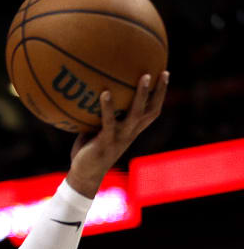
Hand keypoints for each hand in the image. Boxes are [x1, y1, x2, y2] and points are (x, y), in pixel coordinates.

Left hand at [67, 70, 168, 197]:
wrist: (84, 176)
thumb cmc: (87, 151)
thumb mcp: (95, 131)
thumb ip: (98, 115)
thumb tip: (90, 92)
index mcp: (131, 130)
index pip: (152, 111)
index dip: (160, 95)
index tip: (164, 75)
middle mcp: (130, 133)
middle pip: (151, 110)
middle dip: (159, 92)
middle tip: (162, 72)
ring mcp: (120, 138)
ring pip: (137, 113)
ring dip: (142, 95)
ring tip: (144, 76)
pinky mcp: (106, 142)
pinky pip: (109, 121)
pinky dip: (108, 107)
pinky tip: (105, 92)